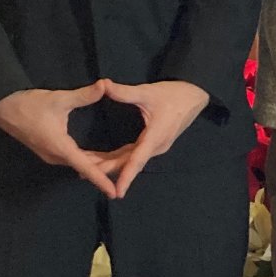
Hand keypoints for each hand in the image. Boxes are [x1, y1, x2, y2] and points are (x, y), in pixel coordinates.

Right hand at [0, 83, 118, 195]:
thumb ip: (83, 95)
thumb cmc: (28, 104)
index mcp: (60, 147)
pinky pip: (72, 160)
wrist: (0, 106)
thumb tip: (105, 86)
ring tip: (120, 167)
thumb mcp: (58, 99)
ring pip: (79, 164)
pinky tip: (99, 159)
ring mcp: (51, 154)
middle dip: (106, 171)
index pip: (86, 167)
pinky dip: (87, 161)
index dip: (102, 179)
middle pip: (86, 168)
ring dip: (97, 166)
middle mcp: (56, 156)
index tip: (115, 192)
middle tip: (129, 172)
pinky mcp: (48, 150)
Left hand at [95, 79, 210, 198]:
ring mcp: (156, 146)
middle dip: (107, 169)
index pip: (137, 160)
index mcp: (155, 136)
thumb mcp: (148, 92)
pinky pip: (134, 155)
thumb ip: (125, 92)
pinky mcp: (154, 143)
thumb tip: (103, 84)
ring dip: (110, 164)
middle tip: (81, 173)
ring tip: (87, 169)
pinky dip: (119, 159)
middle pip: (129, 163)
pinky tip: (105, 161)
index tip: (117, 191)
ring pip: (130, 160)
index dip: (126, 176)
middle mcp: (156, 146)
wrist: (193, 96)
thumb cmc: (173, 95)